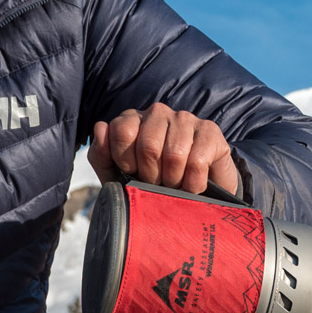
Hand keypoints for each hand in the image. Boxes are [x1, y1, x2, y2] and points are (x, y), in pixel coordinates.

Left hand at [88, 104, 240, 195]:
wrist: (194, 199)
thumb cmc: (152, 186)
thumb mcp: (119, 177)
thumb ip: (102, 156)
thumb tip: (101, 127)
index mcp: (132, 120)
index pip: (122, 131)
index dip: (127, 163)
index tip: (134, 176)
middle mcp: (158, 113)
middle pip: (149, 146)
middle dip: (152, 177)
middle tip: (158, 186)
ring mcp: (185, 118)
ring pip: (175, 154)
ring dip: (174, 181)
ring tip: (175, 186)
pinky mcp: (210, 131)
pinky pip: (198, 161)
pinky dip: (194, 183)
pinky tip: (193, 186)